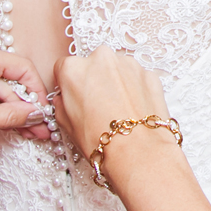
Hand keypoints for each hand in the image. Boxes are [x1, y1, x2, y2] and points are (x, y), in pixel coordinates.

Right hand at [50, 45, 174, 165]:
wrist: (138, 152)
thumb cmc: (100, 140)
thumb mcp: (66, 124)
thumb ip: (61, 103)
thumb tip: (64, 99)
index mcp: (74, 68)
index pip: (63, 68)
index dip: (67, 84)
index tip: (73, 95)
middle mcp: (101, 58)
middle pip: (92, 65)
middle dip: (94, 81)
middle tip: (97, 106)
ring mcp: (128, 64)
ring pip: (116, 69)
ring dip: (115, 84)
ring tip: (117, 111)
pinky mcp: (149, 73)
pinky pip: (137, 78)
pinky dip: (135, 89)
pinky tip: (132, 110)